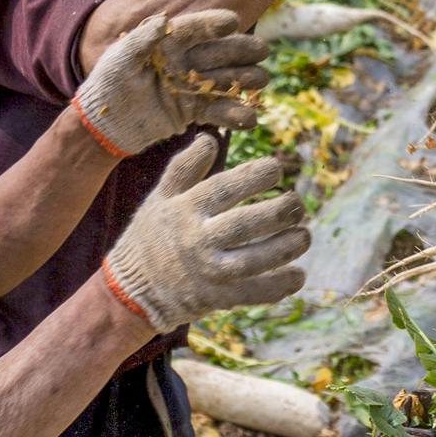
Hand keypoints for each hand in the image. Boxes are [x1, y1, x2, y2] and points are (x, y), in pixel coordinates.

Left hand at [72, 8, 270, 156]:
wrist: (104, 123)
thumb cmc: (108, 84)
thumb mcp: (120, 58)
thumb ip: (141, 40)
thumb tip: (163, 21)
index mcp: (168, 42)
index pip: (195, 29)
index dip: (213, 24)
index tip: (233, 21)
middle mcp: (184, 61)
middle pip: (218, 52)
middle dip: (241, 50)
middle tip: (262, 50)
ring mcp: (190, 86)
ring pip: (224, 80)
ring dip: (244, 80)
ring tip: (262, 80)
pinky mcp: (191, 111)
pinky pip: (217, 111)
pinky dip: (233, 115)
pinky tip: (250, 117)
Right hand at [99, 135, 309, 334]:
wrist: (130, 292)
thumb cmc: (150, 237)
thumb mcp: (158, 198)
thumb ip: (184, 168)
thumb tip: (210, 137)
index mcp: (185, 211)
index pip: (224, 189)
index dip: (254, 176)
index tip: (276, 169)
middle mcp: (197, 240)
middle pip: (245, 224)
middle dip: (279, 212)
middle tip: (296, 204)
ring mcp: (208, 272)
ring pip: (255, 259)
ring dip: (286, 247)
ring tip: (305, 235)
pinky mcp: (217, 299)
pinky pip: (254, 293)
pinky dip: (279, 285)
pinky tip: (298, 274)